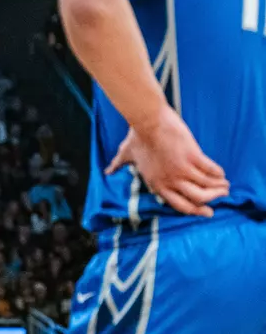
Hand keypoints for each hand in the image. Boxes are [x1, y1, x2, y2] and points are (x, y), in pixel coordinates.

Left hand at [106, 105, 228, 217]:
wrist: (148, 121)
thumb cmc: (136, 137)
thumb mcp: (125, 155)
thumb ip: (118, 165)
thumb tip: (107, 171)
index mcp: (157, 184)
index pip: (179, 205)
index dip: (194, 210)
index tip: (205, 212)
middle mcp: (171, 181)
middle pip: (196, 199)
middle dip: (210, 201)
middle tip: (220, 199)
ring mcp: (183, 169)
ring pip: (206, 186)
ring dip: (218, 187)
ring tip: (225, 186)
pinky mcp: (193, 156)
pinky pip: (210, 170)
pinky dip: (218, 173)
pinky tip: (222, 174)